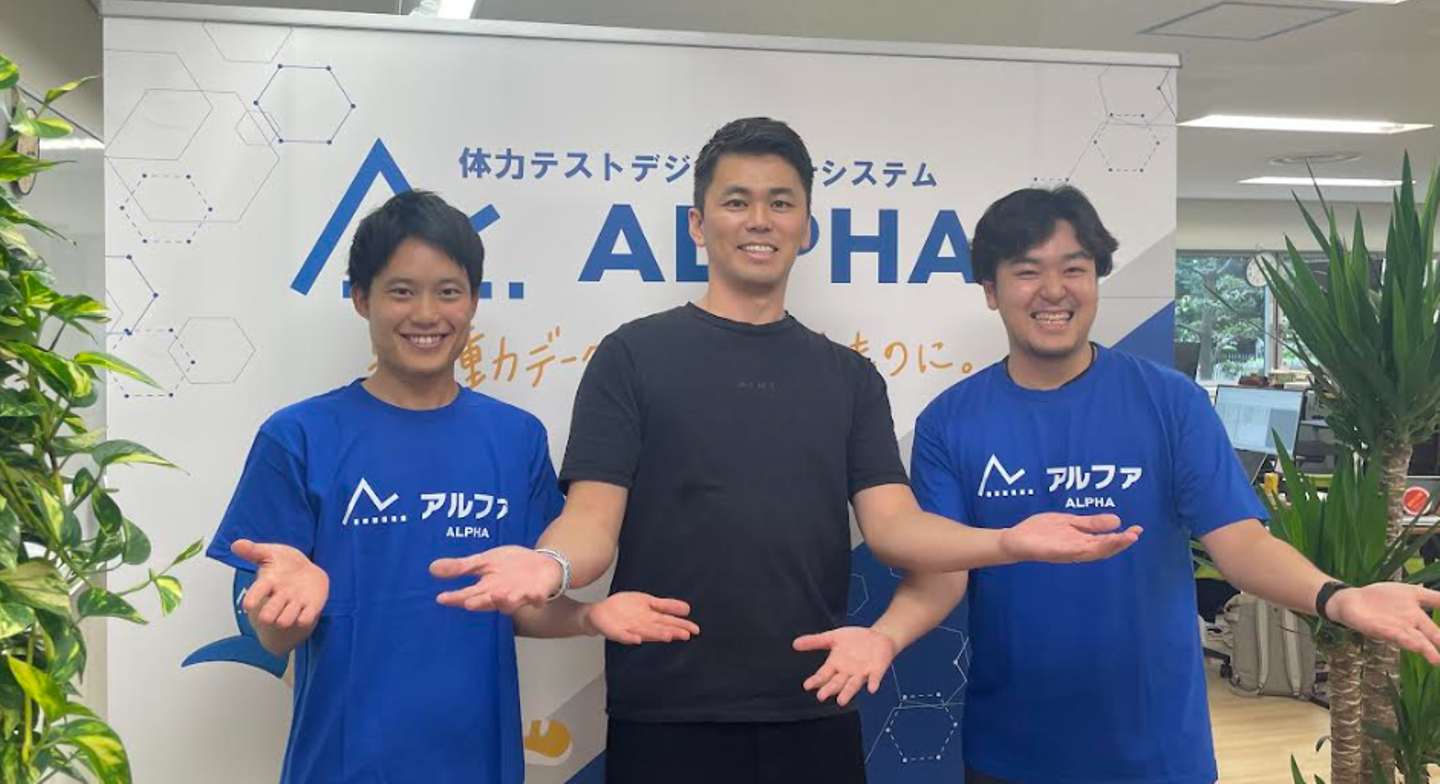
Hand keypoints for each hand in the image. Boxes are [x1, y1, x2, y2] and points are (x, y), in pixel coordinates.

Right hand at [232, 539, 327, 629]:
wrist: (306, 572)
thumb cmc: (284, 564)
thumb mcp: (270, 553)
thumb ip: (254, 550)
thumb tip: (237, 544)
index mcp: (267, 584)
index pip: (257, 592)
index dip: (253, 598)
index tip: (248, 605)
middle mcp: (279, 597)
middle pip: (271, 610)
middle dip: (269, 613)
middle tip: (267, 617)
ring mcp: (294, 604)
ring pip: (287, 617)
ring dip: (287, 616)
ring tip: (286, 616)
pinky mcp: (310, 607)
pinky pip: (306, 617)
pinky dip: (305, 618)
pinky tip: (304, 617)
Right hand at [430, 545, 562, 613]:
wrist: (541, 563)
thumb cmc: (511, 565)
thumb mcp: (484, 561)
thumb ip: (461, 567)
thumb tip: (432, 568)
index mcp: (486, 588)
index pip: (467, 594)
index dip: (455, 597)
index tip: (441, 598)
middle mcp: (500, 595)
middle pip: (487, 602)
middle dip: (480, 602)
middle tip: (469, 603)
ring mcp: (519, 596)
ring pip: (510, 604)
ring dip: (505, 601)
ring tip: (499, 596)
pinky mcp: (538, 593)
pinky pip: (537, 598)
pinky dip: (535, 598)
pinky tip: (534, 596)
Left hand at [583, 592, 699, 644]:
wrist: (600, 614)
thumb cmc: (625, 609)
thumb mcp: (647, 602)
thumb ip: (666, 605)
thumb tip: (686, 608)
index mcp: (651, 618)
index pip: (669, 622)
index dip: (681, 625)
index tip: (693, 630)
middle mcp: (643, 626)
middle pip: (660, 628)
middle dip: (672, 631)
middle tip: (685, 635)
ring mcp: (630, 629)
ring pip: (646, 633)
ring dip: (656, 635)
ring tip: (668, 636)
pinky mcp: (616, 632)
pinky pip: (623, 635)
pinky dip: (629, 638)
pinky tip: (636, 639)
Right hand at [793, 626, 896, 706]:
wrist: (878, 637)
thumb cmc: (854, 640)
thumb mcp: (832, 637)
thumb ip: (814, 641)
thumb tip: (794, 643)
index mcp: (835, 664)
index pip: (823, 675)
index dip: (816, 680)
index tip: (807, 686)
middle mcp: (847, 672)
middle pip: (836, 683)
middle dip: (829, 689)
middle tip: (821, 696)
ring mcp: (861, 673)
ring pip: (853, 685)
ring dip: (848, 693)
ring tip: (841, 700)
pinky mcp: (876, 671)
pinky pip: (874, 679)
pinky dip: (873, 683)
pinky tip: (872, 689)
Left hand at [999, 513, 1141, 564]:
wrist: (1015, 539)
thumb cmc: (1041, 531)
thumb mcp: (1069, 522)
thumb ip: (1090, 523)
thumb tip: (1117, 520)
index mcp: (1081, 542)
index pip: (1106, 542)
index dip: (1122, 538)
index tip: (1138, 529)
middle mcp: (1076, 549)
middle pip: (1102, 549)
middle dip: (1119, 543)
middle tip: (1135, 534)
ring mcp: (1065, 552)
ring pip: (1090, 552)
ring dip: (1107, 546)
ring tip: (1123, 538)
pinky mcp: (1052, 552)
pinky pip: (1069, 552)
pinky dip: (1082, 549)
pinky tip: (1092, 544)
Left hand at [1327, 583, 1439, 664]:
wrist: (1354, 598)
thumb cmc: (1383, 598)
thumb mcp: (1412, 593)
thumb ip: (1433, 598)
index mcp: (1416, 620)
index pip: (1435, 632)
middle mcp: (1405, 628)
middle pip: (1421, 640)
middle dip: (1431, 650)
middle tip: (1439, 660)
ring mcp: (1389, 629)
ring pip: (1405, 639)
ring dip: (1416, 646)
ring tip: (1429, 654)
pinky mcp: (1372, 626)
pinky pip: (1384, 632)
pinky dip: (1393, 634)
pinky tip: (1403, 638)